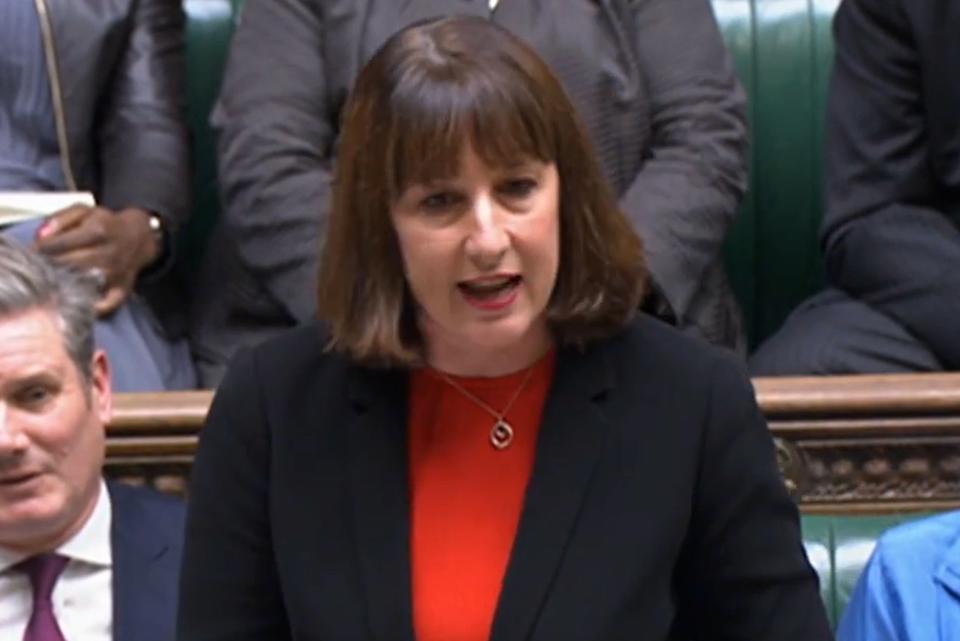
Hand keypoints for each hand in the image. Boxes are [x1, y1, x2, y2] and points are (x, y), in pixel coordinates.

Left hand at [35, 206, 159, 315]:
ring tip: (53, 279)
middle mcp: (108, 254)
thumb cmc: (105, 224)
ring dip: (62, 283)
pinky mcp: (122, 290)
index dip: (39, 249)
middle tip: (39, 266)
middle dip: (48, 265)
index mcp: (98, 231)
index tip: (32, 252)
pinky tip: (76, 299)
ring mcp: (115, 275)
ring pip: (80, 283)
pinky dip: (90, 307)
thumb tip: (40, 237)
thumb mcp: (84, 211)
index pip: (57, 244)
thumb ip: (59, 219)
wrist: (138, 238)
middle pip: (66, 264)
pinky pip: (105, 305)